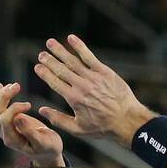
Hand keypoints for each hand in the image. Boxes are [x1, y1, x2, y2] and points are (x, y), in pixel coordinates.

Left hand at [0, 82, 64, 165]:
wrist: (47, 152)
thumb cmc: (49, 147)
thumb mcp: (45, 142)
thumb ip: (32, 133)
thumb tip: (18, 117)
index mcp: (12, 139)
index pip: (5, 119)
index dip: (14, 108)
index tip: (29, 104)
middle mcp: (3, 133)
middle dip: (4, 96)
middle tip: (17, 85)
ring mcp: (2, 127)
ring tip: (12, 86)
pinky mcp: (4, 121)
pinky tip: (1, 87)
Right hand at [32, 34, 152, 144]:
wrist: (128, 121)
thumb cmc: (104, 128)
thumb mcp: (79, 129)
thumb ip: (58, 120)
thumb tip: (41, 110)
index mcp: (73, 99)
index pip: (54, 82)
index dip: (45, 73)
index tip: (37, 67)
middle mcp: (81, 86)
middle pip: (61, 69)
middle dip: (49, 60)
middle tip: (41, 54)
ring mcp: (93, 77)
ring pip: (73, 61)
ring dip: (60, 50)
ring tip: (50, 42)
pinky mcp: (105, 72)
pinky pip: (90, 56)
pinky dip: (79, 46)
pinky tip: (71, 38)